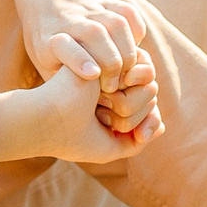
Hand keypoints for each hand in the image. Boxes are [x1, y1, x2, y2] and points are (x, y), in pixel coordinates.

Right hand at [0, 63, 162, 164]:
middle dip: (136, 116)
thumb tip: (159, 126)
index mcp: (112, 107)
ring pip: (150, 86)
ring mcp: (113, 73)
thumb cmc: (71, 138)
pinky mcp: (112, 57)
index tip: (129, 135)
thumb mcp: (110, 149)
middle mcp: (115, 88)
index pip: (148, 112)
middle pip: (152, 99)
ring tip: (102, 105)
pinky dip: (129, 87)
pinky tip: (105, 91)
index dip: (146, 126)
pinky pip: (143, 71)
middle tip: (106, 118)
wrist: (47, 120)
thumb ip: (136, 143)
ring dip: (131, 104)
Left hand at [2, 0, 148, 91]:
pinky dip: (136, 33)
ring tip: (124, 74)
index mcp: (49, 37)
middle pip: (96, 36)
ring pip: (116, 24)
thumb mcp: (43, 63)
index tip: (91, 75)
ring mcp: (90, 7)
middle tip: (112, 87)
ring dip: (126, 52)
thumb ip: (61, 81)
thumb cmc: (46, 42)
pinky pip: (129, 14)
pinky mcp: (107, 0)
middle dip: (111, 64)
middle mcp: (69, 19)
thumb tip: (79, 108)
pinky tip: (132, 50)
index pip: (64, 45)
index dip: (78, 59)